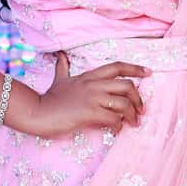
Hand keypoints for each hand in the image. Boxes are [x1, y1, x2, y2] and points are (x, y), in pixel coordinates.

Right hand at [26, 51, 148, 137]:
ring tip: (133, 123)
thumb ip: (63, 67)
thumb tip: (62, 55)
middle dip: (138, 98)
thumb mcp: (59, 79)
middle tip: (140, 110)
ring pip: (123, 103)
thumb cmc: (50, 98)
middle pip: (127, 85)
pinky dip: (119, 126)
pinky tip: (118, 130)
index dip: (135, 68)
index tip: (148, 72)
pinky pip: (113, 119)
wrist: (38, 112)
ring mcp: (92, 99)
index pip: (118, 66)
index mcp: (90, 76)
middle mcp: (94, 85)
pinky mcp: (89, 114)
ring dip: (132, 115)